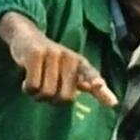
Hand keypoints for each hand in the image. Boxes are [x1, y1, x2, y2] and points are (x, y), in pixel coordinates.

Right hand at [0, 13, 117, 105]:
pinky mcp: (35, 54)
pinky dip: (28, 89)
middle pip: (65, 97)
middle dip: (54, 100)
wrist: (26, 36)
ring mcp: (52, 54)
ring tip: (37, 83)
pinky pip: (33, 86)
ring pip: (47, 93)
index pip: (90, 74)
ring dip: (38, 95)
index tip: (102, 91)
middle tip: (48, 90)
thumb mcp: (70, 70)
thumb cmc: (51, 61)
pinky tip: (26, 82)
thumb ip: (88, 84)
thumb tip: (113, 102)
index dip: (97, 83)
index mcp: (80, 63)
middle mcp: (69, 57)